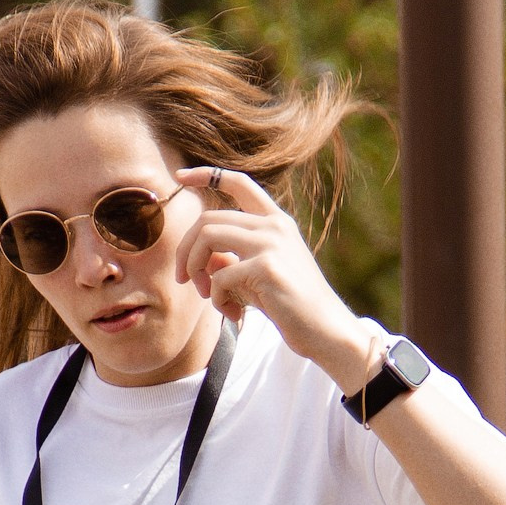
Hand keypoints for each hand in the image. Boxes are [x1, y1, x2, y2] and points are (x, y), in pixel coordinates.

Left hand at [172, 167, 377, 392]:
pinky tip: (234, 314)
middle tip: (184, 279)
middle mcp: (274, 225)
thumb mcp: (257, 275)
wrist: (325, 329)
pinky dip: (217, 299)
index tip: (180, 177)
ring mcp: (271, 243)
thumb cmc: (290, 305)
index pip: (239, 183)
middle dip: (185, 250)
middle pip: (208, 218)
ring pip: (207, 237)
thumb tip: (199, 256)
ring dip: (195, 269)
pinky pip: (219, 276)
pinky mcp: (266, 267)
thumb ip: (231, 258)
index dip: (206, 175)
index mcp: (276, 222)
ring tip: (206, 295)